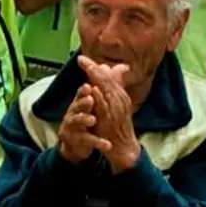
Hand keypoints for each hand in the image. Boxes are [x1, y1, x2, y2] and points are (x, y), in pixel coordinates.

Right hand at [59, 85, 111, 163]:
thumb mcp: (91, 103)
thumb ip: (99, 85)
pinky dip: (98, 142)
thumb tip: (107, 66)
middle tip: (90, 100)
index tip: (89, 86)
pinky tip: (107, 144)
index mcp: (79, 102)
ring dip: (84, 119)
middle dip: (83, 102)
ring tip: (93, 119)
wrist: (76, 143)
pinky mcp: (76, 140)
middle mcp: (74, 112)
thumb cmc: (84, 118)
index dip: (84, 90)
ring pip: (77, 121)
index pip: (81, 93)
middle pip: (77, 105)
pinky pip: (87, 140)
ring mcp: (73, 126)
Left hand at [78, 55, 139, 171]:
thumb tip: (116, 68)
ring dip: (97, 78)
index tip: (81, 59)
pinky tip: (93, 89)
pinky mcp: (111, 119)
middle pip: (107, 79)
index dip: (94, 66)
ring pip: (107, 89)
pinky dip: (100, 96)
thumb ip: (116, 87)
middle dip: (93, 68)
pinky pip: (105, 105)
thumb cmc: (118, 126)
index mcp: (120, 94)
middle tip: (80, 60)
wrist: (124, 147)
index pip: (108, 75)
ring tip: (87, 67)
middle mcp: (120, 99)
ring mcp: (116, 108)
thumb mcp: (118, 104)